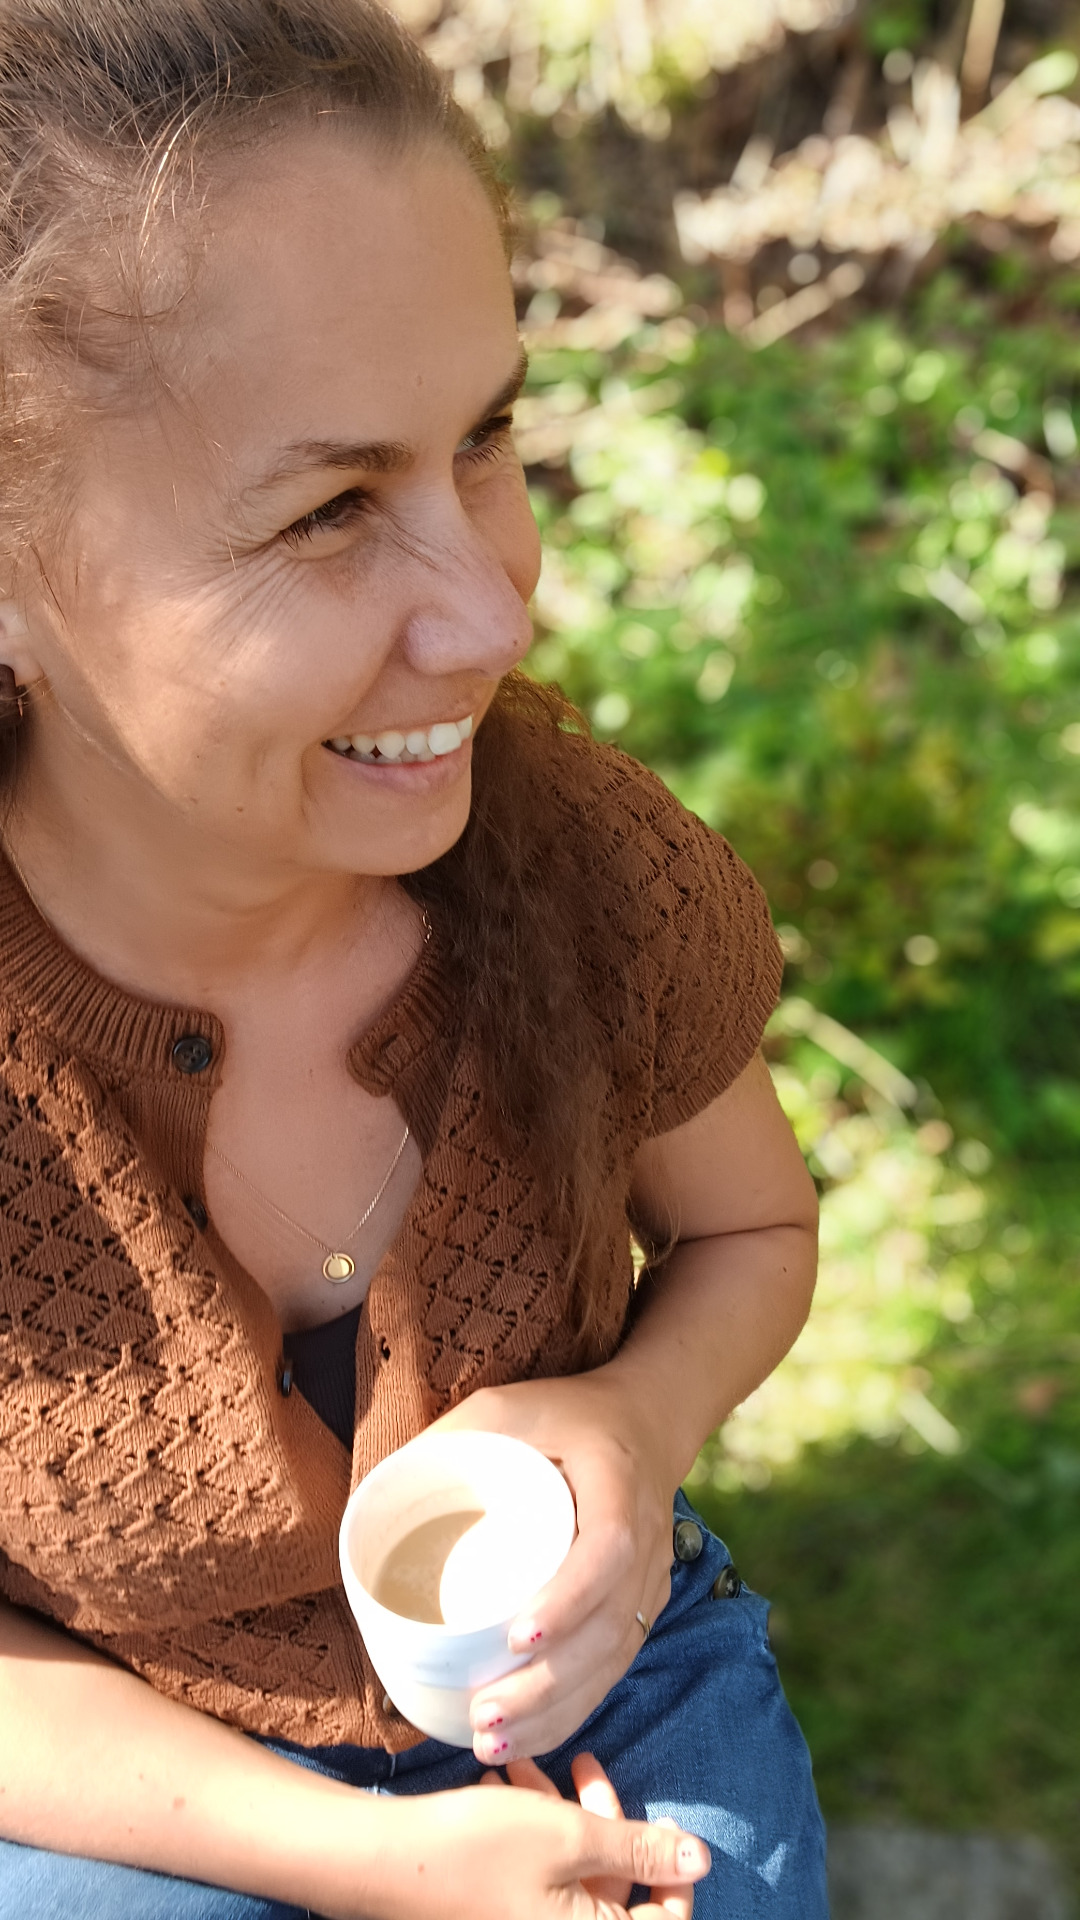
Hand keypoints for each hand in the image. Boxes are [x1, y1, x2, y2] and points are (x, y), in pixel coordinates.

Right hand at [364, 1773, 706, 1919]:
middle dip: (604, 1823)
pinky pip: (541, 1879)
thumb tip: (701, 1860)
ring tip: (528, 1769)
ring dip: (563, 1816)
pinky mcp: (501, 1914)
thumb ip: (638, 1847)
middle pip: (616, 1892)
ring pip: (574, 1876)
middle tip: (584, 1770)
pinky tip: (504, 1787)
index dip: (671, 1873)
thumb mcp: (567, 1835)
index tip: (659, 1820)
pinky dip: (534, 1833)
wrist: (381, 1862)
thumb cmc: (475, 1848)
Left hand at [430, 1369, 677, 1760]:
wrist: (644, 1421)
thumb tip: (376, 1488)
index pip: (607, 1551)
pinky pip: (615, 1668)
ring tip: (492, 1740)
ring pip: (613, 1661)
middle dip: (550, 1685)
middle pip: (610, 1629)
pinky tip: (527, 1738)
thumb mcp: (508, 1406)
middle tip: (485, 1714)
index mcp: (616, 1484)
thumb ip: (451, 1436)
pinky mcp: (641, 1606)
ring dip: (558, 1710)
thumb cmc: (565, 1414)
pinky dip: (574, 1709)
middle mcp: (645, 1540)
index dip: (570, 1599)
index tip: (518, 1636)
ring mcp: (650, 1580)